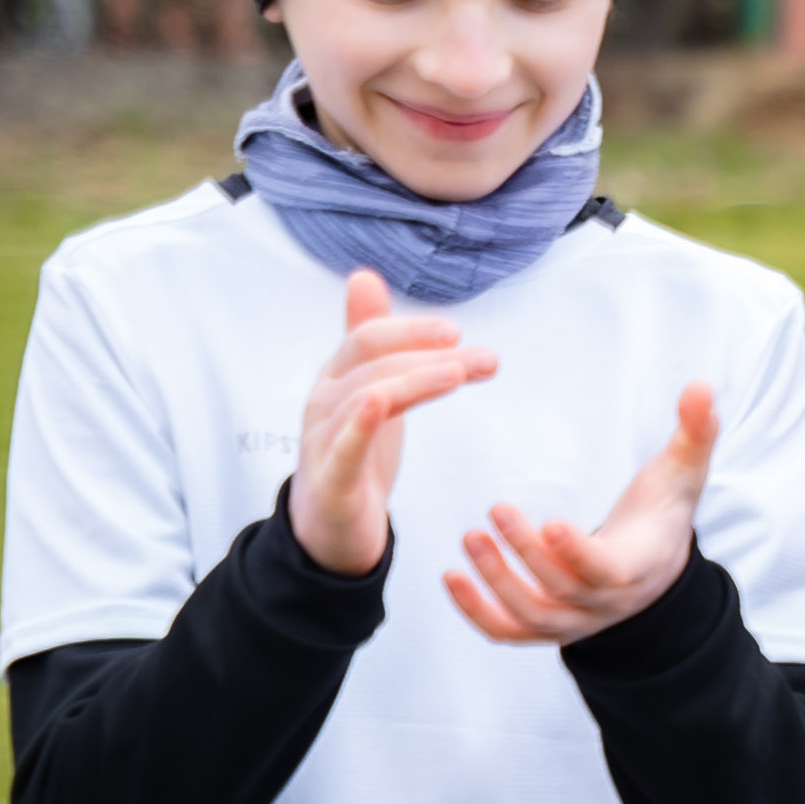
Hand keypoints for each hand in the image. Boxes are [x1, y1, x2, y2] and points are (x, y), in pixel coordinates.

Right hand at [288, 269, 496, 576]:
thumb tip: (364, 276)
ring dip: (415, 381)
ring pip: (364, 397)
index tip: (459, 333)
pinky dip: (359, 424)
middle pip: (369, 362)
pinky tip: (380, 405)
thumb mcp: (366, 387)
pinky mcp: (331, 480)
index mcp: (337, 379)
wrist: (330, 527)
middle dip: (426, 353)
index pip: (367, 338)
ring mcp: (323, 440)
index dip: (411, 330)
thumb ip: (369, 337)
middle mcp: (325, 402)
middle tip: (481, 358)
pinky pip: (343, 446)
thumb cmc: (352, 451)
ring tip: (459, 375)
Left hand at [445, 383, 715, 643]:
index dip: (579, 553)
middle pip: (563, 591)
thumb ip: (693, 432)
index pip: (609, 571)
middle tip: (495, 510)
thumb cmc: (662, 512)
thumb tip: (702, 386)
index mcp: (641, 565)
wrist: (655, 567)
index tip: (551, 522)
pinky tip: (451, 577)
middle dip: (525, 554)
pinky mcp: (548, 626)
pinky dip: (477, 613)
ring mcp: (577, 620)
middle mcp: (608, 603)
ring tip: (470, 537)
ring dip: (496, 582)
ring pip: (533, 616)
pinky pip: (509, 633)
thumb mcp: (682, 472)